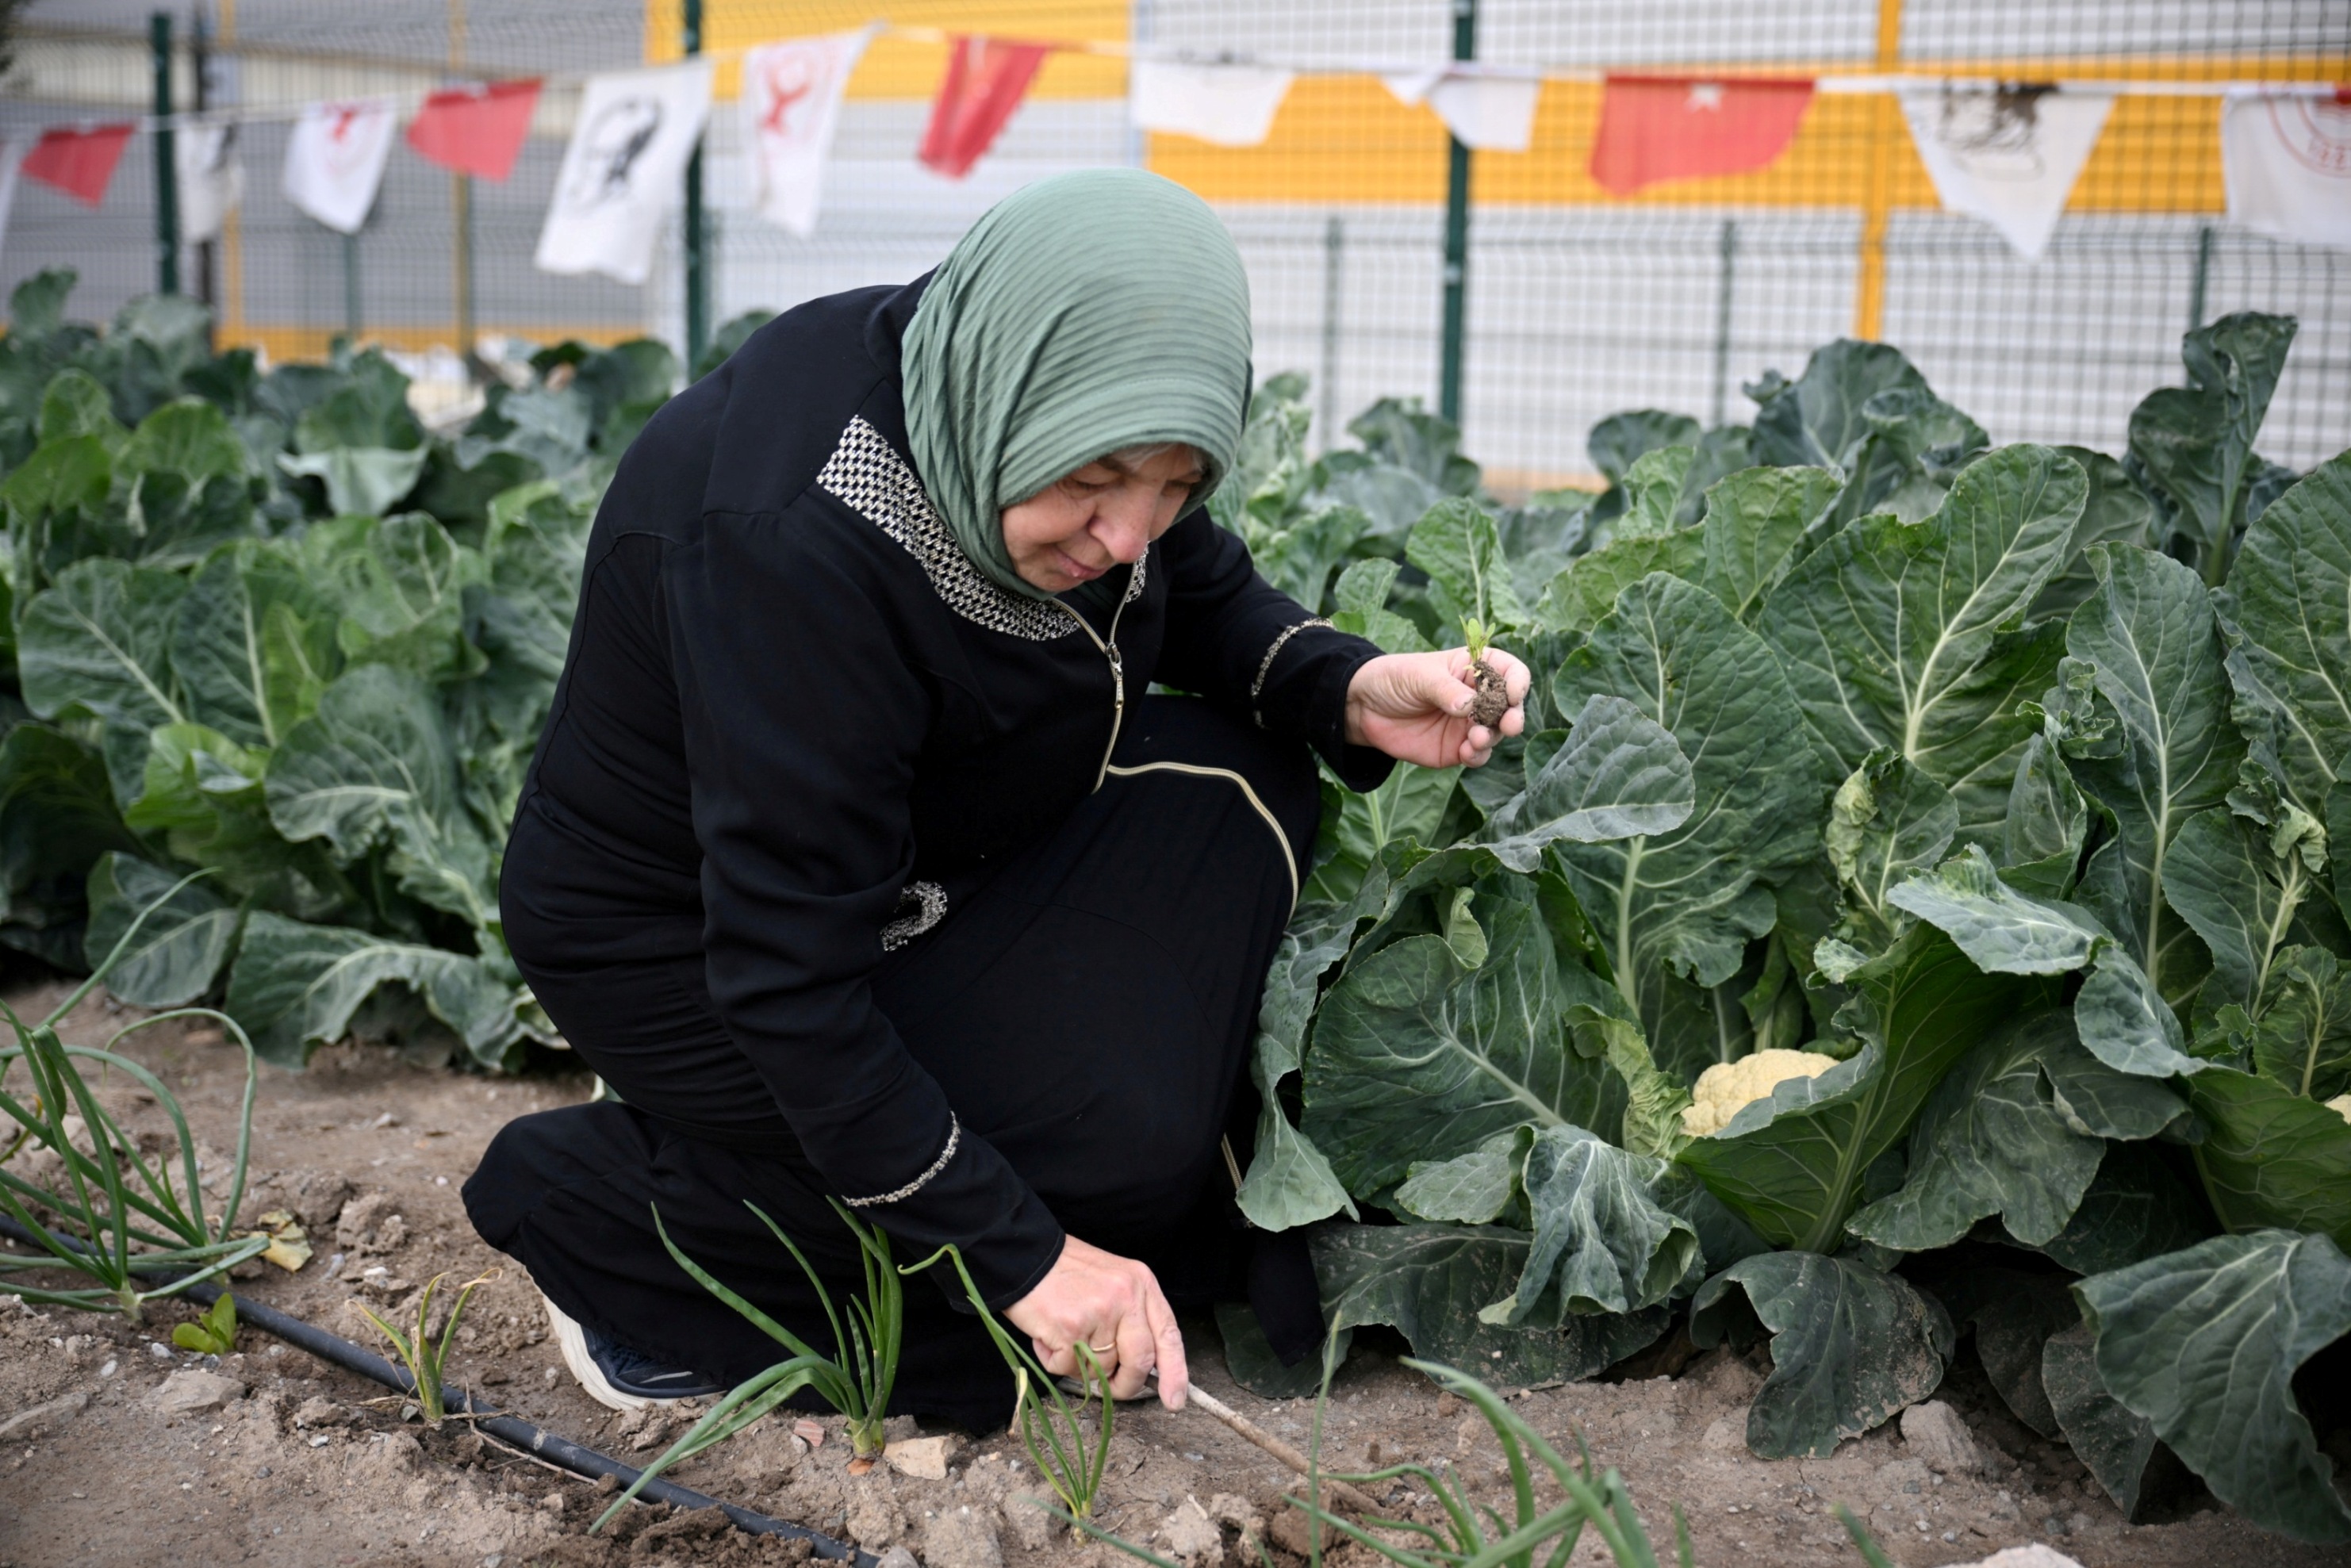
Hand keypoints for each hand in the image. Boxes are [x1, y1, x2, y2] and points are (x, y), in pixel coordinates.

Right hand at [1004, 1235, 1188, 1408]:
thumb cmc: (1066, 1272)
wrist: (1024, 1255)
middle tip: (1110, 1387)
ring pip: (1101, 1369)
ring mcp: (1100, 1312)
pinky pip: (1068, 1368)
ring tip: (1063, 1337)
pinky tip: (1046, 1337)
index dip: (1175, 1372)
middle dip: (1126, 1384)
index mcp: (1141, 1284)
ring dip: (1079, 1366)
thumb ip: (1131, 1319)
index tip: (1175, 1400)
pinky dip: (1054, 1361)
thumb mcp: (1113, 1282)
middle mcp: (1126, 1297)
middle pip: (1141, 1360)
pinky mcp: (1071, 1328)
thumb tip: (1141, 1368)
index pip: (1168, 1334)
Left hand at [1343, 647, 1530, 767]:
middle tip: (1508, 724)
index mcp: (1475, 668)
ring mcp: (1469, 724)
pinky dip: (1478, 755)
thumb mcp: (1419, 676)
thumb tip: (1470, 706)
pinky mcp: (1456, 748)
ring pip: (1496, 733)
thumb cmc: (1394, 680)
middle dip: (1513, 716)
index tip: (1513, 693)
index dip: (1517, 681)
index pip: (1510, 671)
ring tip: (1476, 738)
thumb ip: (1445, 690)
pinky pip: (1477, 755)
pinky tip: (1467, 752)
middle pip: (1511, 707)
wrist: (1364, 708)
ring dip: (1492, 737)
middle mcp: (1478, 697)